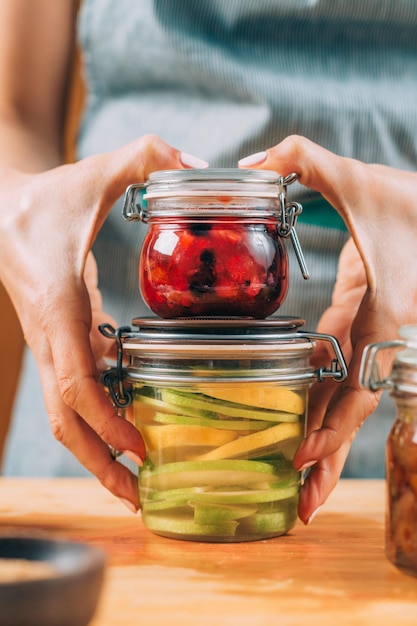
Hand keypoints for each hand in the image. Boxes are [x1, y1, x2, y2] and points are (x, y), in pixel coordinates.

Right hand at [0, 135, 206, 510]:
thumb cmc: (44, 198)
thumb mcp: (93, 171)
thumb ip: (143, 157)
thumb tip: (192, 162)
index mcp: (59, 305)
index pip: (75, 378)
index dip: (104, 420)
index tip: (138, 448)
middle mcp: (51, 335)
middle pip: (65, 418)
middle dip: (98, 461)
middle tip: (138, 495)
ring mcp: (52, 343)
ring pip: (65, 414)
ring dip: (95, 452)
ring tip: (134, 484)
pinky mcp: (60, 340)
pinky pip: (76, 391)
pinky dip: (99, 420)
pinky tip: (129, 430)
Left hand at [239, 136, 416, 522]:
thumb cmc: (414, 201)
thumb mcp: (357, 178)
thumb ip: (302, 159)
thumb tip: (250, 162)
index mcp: (383, 312)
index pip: (357, 382)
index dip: (333, 424)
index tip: (303, 456)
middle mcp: (384, 336)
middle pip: (354, 410)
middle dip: (329, 458)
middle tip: (300, 503)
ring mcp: (379, 336)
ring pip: (353, 399)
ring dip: (330, 441)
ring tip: (303, 485)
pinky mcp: (371, 326)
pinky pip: (348, 371)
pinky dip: (330, 398)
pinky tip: (308, 416)